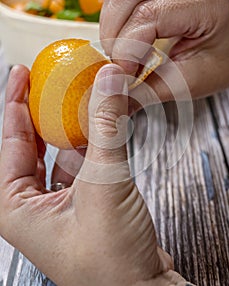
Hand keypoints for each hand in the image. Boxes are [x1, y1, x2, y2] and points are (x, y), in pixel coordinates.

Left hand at [0, 65, 172, 285]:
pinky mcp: (84, 201)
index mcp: (15, 207)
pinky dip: (91, 141)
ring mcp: (59, 202)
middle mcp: (33, 204)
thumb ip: (106, 127)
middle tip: (45, 79)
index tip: (21, 74)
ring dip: (70, 124)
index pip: (9, 141)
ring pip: (59, 151)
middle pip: (30, 143)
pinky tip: (98, 125)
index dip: (14, 102)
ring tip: (76, 97)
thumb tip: (108, 80)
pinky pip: (81, 161)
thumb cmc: (111, 263)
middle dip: (39, 110)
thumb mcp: (104, 184)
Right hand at [100, 0, 228, 101]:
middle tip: (120, 65)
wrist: (227, 49)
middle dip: (114, 35)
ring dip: (111, 27)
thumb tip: (111, 94)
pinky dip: (113, 19)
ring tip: (123, 54)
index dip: (128, 47)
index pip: (150, 15)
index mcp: (205, 0)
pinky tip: (124, 40)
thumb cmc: (217, 63)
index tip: (124, 74)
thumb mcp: (187, 83)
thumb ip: (148, 90)